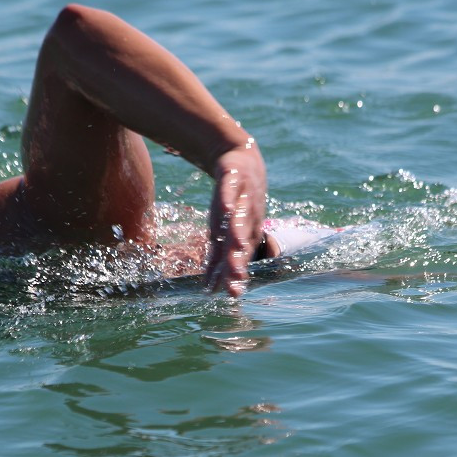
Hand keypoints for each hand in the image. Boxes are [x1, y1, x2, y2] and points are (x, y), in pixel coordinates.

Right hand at [205, 144, 266, 295]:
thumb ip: (218, 259)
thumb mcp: (226, 232)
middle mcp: (247, 220)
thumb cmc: (235, 203)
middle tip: (236, 278)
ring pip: (239, 219)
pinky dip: (227, 199)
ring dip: (238, 233)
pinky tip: (224, 208)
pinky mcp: (234, 180)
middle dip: (238, 260)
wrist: (242, 161)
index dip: (234, 275)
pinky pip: (229, 190)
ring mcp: (242, 200)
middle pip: (240, 243)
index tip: (232, 295)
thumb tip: (209, 288)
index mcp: (245, 235)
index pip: (238, 259)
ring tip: (236, 248)